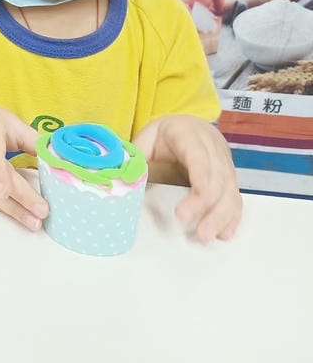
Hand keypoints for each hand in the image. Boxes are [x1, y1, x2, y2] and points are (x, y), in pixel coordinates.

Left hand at [133, 115, 241, 242]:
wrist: (187, 126)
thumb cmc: (163, 135)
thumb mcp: (146, 138)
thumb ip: (137, 157)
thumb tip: (127, 179)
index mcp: (189, 134)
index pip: (198, 156)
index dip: (202, 176)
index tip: (199, 196)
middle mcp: (212, 149)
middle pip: (217, 178)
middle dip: (208, 206)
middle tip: (198, 230)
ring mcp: (224, 164)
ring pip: (229, 190)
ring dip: (221, 216)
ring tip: (206, 236)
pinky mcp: (229, 179)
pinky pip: (234, 198)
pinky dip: (231, 216)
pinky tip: (224, 233)